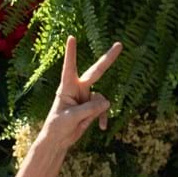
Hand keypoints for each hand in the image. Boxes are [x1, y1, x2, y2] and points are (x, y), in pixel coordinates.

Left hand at [38, 37, 121, 151]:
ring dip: (97, 111)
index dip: (71, 53)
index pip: (69, 67)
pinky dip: (103, 117)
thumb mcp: (72, 117)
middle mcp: (78, 88)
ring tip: (86, 121)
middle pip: (96, 72)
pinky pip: (103, 109)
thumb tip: (107, 102)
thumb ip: (89, 109)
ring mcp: (86, 97)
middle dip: (108, 59)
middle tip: (119, 45)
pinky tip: (101, 128)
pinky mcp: (92, 107)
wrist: (58, 139)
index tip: (71, 37)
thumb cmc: (58, 126)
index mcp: (66, 87)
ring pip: (101, 99)